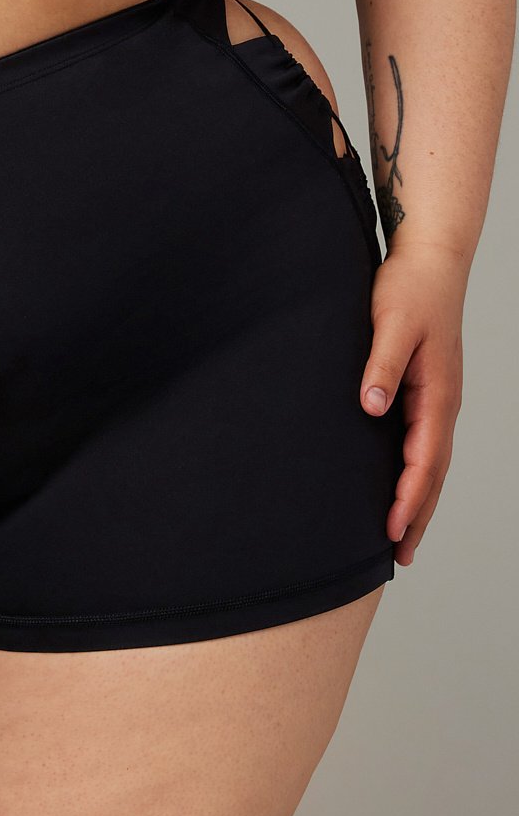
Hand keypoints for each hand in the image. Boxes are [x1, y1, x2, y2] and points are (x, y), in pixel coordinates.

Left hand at [359, 241, 466, 564]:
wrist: (429, 259)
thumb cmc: (408, 288)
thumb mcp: (391, 322)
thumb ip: (381, 365)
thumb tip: (373, 407)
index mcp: (437, 393)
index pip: (424, 459)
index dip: (408, 497)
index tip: (391, 530)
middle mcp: (442, 401)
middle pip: (433, 471)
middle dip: (417, 513)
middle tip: (399, 556)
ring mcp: (437, 397)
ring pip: (431, 460)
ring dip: (418, 498)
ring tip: (401, 535)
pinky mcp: (426, 389)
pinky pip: (423, 441)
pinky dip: (415, 471)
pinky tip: (399, 483)